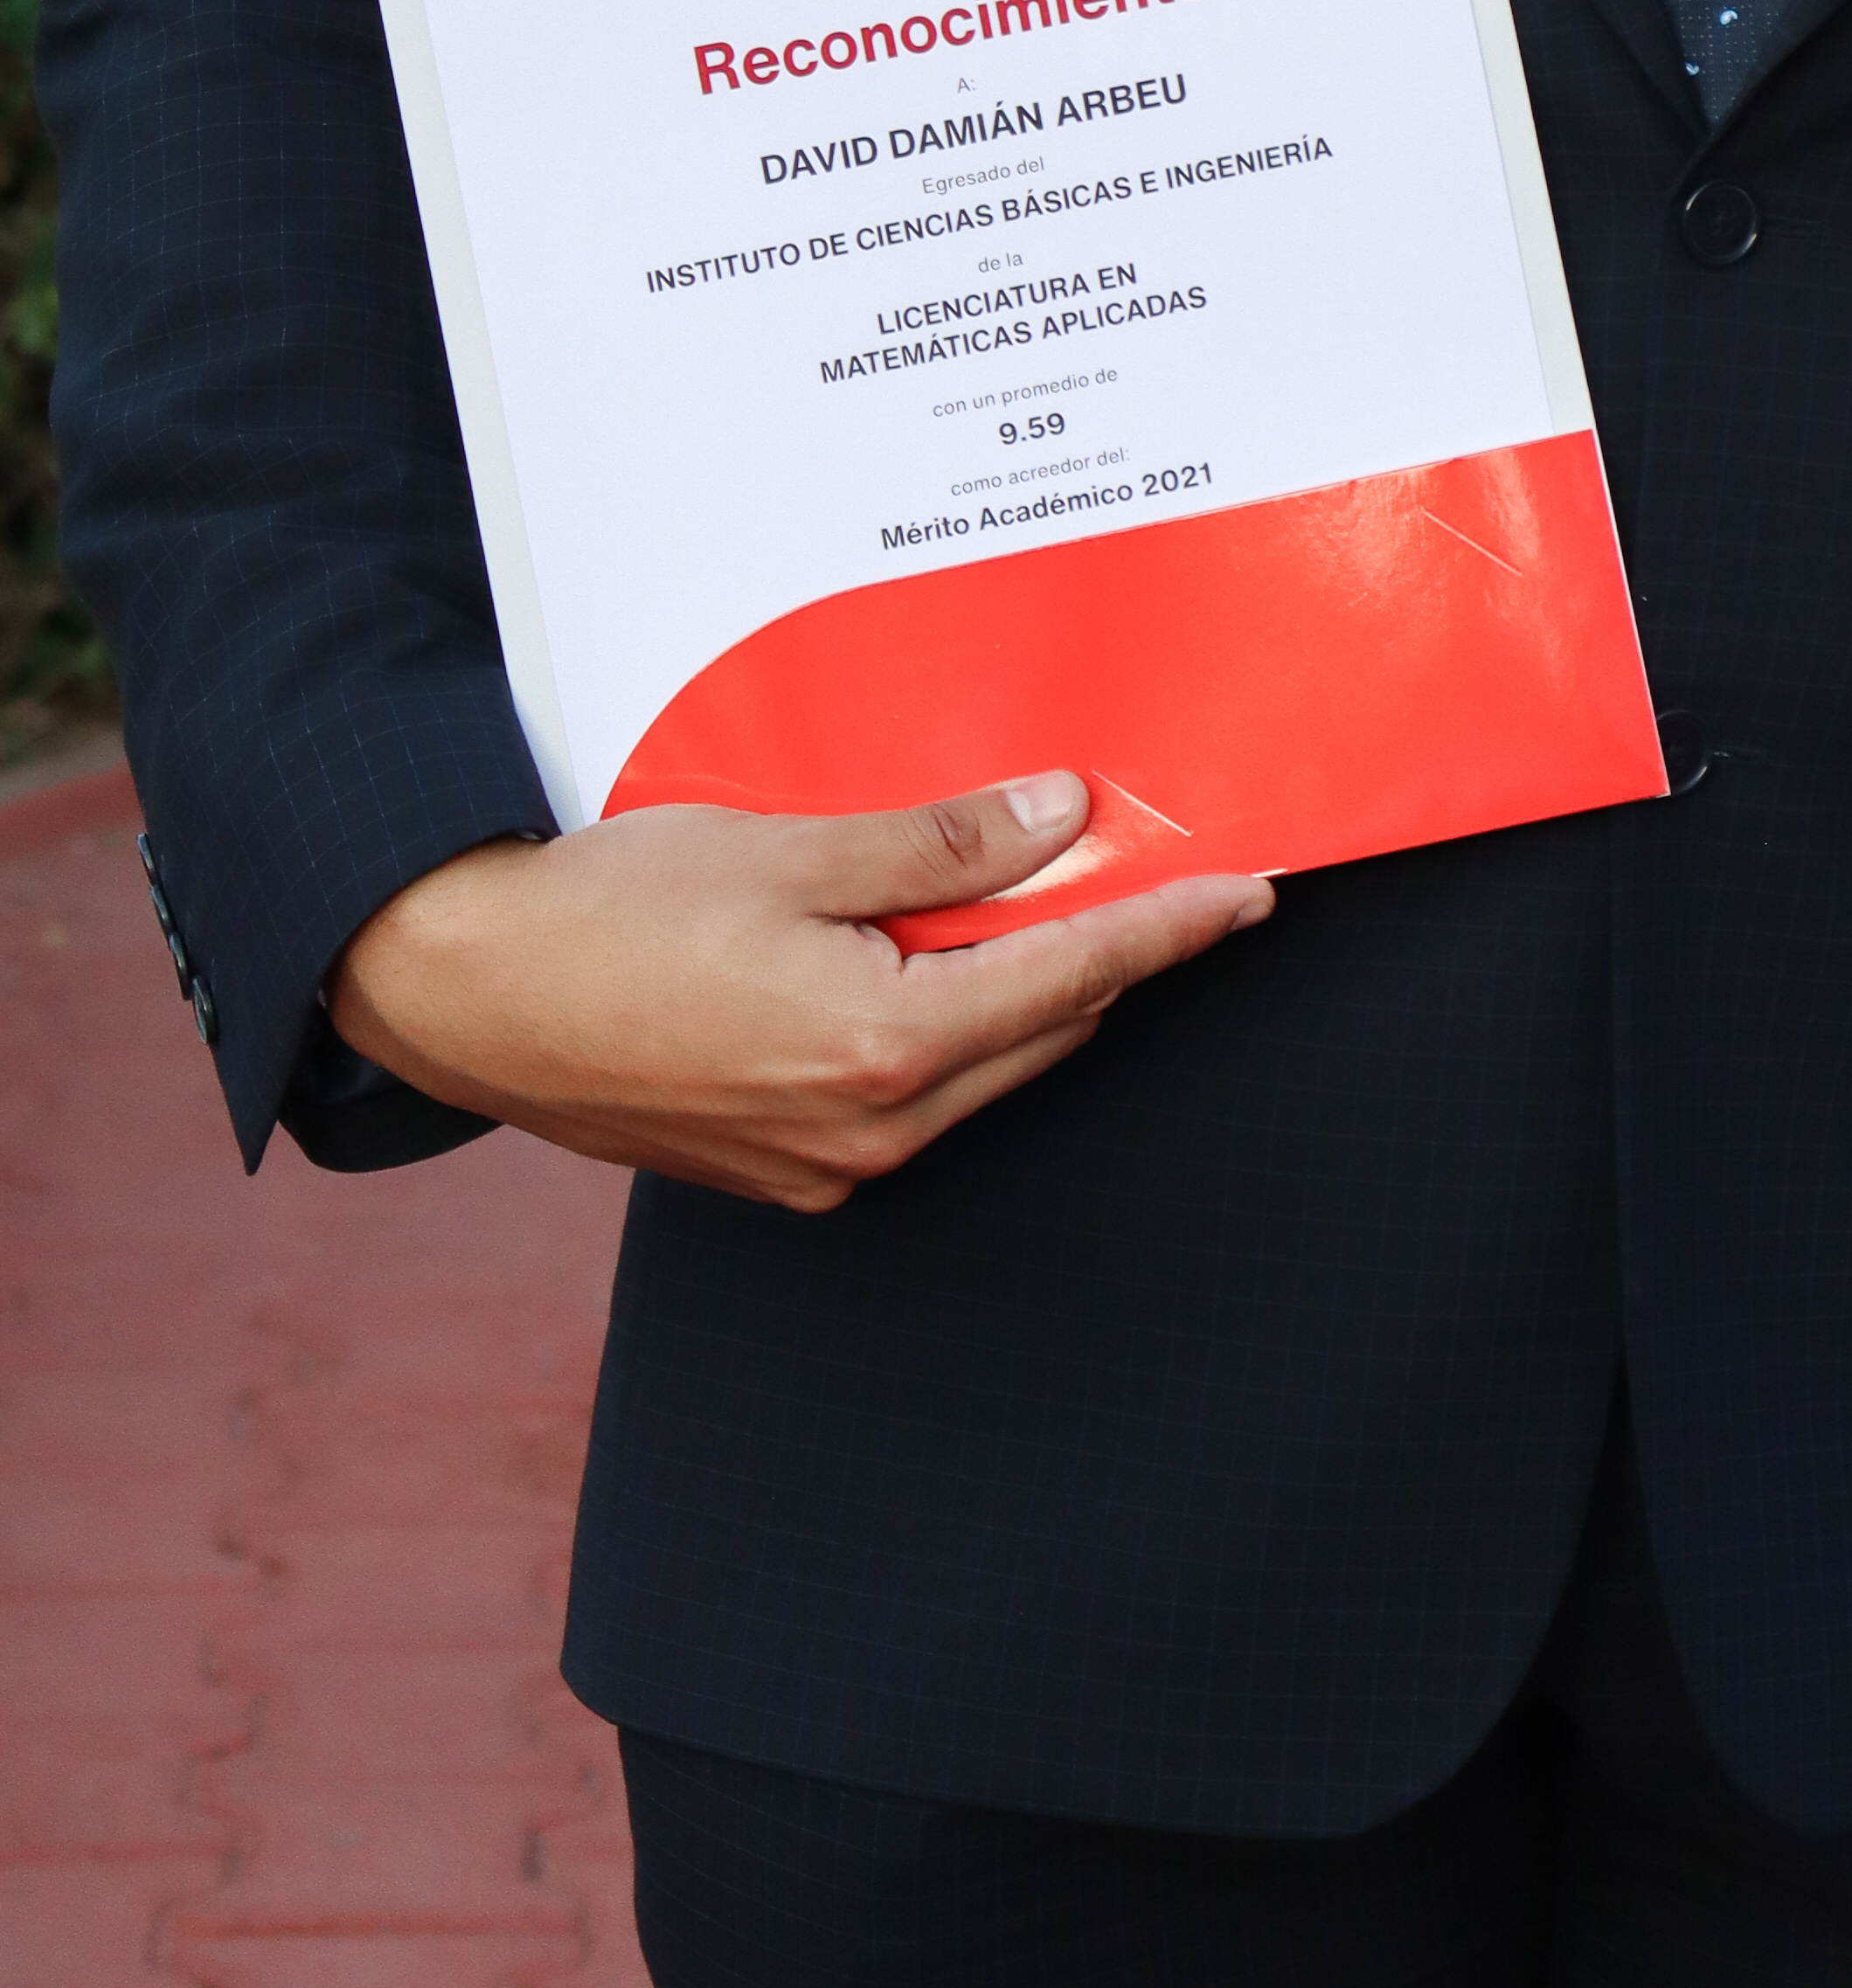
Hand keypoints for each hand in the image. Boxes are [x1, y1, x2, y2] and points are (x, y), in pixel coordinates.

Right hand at [325, 775, 1271, 1215]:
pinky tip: (926, 959)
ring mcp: (820, 1168)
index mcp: (883, 1050)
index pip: (1075, 977)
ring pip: (976, 1071)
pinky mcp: (777, 1170)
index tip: (1252, 893)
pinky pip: (905, 1100)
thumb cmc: (612, 910)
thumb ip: (943, 844)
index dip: (1172, 928)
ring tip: (1038, 901)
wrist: (462, 990)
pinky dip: (942, 1030)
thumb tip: (1063, 818)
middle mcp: (867, 1134)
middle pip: (1038, 1034)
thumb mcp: (793, 848)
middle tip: (1157, 872)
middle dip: (1104, 955)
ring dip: (1017, 992)